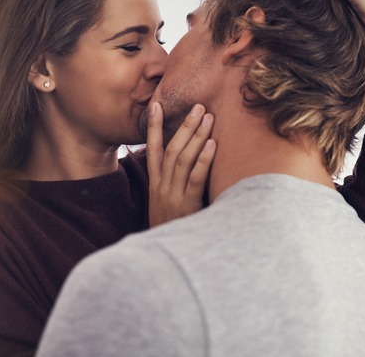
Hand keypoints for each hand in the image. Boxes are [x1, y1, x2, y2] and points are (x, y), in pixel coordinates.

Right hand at [146, 102, 215, 226]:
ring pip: (183, 159)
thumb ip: (172, 188)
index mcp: (155, 185)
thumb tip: (184, 169)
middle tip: (198, 106)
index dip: (153, 126)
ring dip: (196, 136)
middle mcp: (162, 186)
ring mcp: (173, 195)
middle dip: (184, 126)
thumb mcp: (165, 208)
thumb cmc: (172, 231)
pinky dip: (203, 159)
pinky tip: (212, 144)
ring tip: (208, 117)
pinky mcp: (187, 205)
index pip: (152, 150)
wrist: (166, 259)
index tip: (155, 105)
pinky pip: (196, 178)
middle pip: (172, 149)